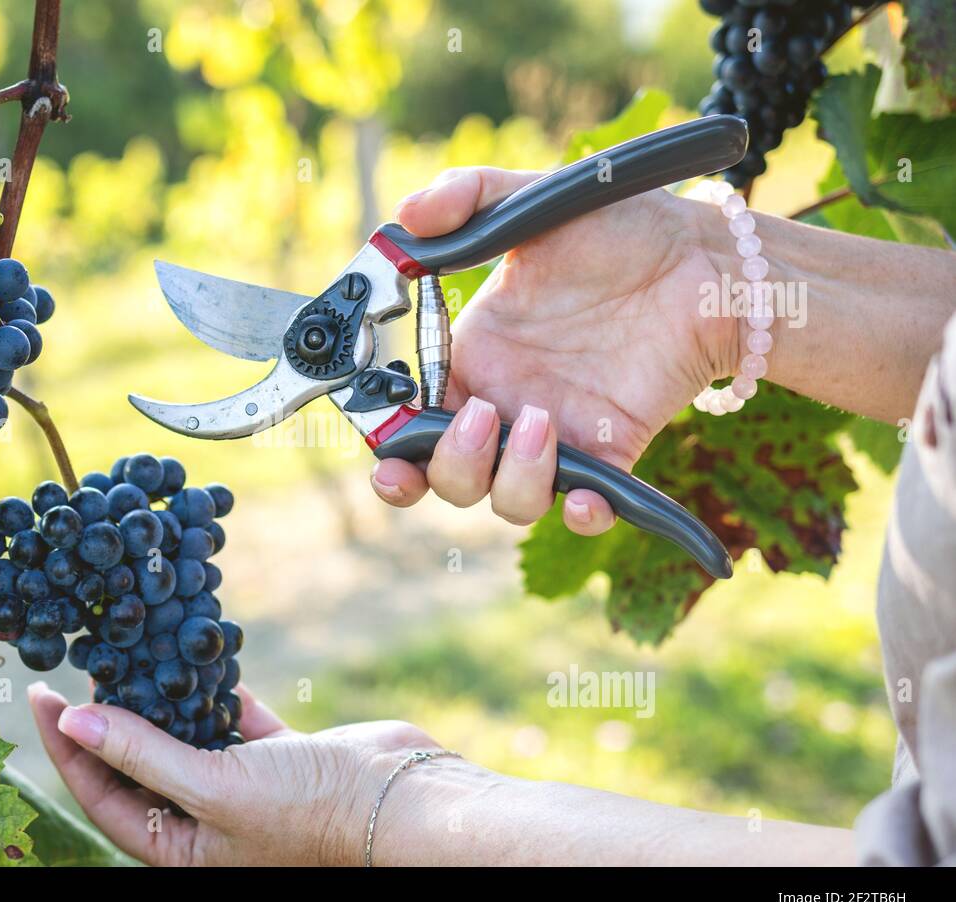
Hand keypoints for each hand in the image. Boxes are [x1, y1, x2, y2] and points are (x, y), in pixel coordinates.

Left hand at [28, 681, 447, 865]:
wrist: (401, 802)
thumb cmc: (307, 814)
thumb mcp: (212, 788)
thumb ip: (142, 753)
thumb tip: (73, 722)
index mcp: (180, 849)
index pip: (101, 794)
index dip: (65, 747)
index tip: (41, 695)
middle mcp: (206, 819)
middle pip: (137, 764)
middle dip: (107, 718)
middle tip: (81, 666)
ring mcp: (243, 785)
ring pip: (184, 735)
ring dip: (160, 696)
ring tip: (130, 651)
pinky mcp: (279, 755)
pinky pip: (233, 717)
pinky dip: (216, 688)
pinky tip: (199, 653)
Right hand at [370, 168, 734, 534]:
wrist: (703, 259)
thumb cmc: (617, 228)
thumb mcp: (532, 200)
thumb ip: (465, 196)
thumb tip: (406, 215)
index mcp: (472, 360)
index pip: (410, 428)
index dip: (392, 453)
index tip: (388, 453)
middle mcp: (504, 406)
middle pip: (449, 478)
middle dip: (450, 464)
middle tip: (480, 416)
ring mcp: (557, 435)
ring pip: (507, 500)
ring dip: (511, 477)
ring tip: (538, 422)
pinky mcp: (611, 453)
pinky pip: (585, 511)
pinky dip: (580, 516)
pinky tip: (585, 497)